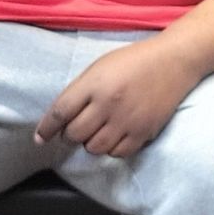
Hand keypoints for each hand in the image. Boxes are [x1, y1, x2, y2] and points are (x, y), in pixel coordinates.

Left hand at [36, 38, 196, 160]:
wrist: (173, 61)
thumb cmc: (133, 61)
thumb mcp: (100, 67)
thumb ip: (80, 91)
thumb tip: (61, 119)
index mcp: (94, 83)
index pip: (61, 112)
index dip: (46, 128)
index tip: (39, 138)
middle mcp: (108, 104)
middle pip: (75, 134)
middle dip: (69, 135)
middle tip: (74, 130)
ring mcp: (127, 120)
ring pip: (94, 148)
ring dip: (89, 143)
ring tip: (95, 132)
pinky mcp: (143, 132)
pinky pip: (118, 153)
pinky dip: (111, 149)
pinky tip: (113, 137)